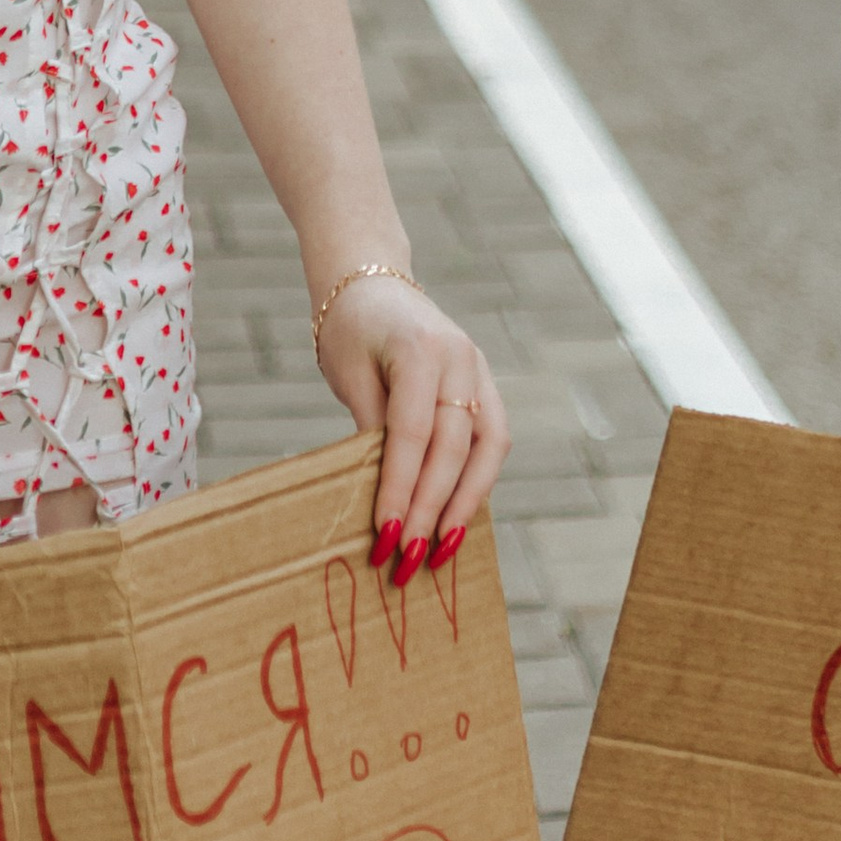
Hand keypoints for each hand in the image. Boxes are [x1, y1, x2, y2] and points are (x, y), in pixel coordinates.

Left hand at [315, 275, 509, 584]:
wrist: (374, 282)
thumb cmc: (351, 330)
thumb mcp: (348, 374)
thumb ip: (371, 428)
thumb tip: (387, 499)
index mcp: (420, 348)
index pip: (413, 432)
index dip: (401, 487)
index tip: (386, 535)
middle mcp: (461, 358)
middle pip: (454, 446)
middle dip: (433, 508)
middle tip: (409, 558)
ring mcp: (479, 370)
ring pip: (489, 447)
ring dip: (467, 502)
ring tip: (443, 550)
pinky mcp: (485, 384)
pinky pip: (492, 439)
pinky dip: (477, 481)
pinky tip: (458, 516)